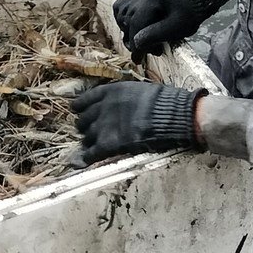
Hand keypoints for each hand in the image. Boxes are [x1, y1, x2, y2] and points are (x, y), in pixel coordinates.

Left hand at [71, 81, 203, 164]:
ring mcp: (104, 126)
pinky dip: (85, 159)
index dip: (81, 108)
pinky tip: (80, 162)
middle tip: (93, 131)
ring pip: (86, 137)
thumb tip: (122, 104)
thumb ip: (124, 97)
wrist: (171, 115)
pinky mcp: (109, 144)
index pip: (84, 100)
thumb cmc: (162, 102)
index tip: (80, 111)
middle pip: (83, 120)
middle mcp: (102, 108)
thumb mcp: (139, 90)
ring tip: (96, 146)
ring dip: (90, 142)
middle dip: (87, 126)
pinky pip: (91, 153)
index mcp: (110, 92)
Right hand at [113, 0, 219, 60]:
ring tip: (143, 38)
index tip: (138, 59)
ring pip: (120, 14)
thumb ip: (156, 34)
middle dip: (134, 39)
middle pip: (126, 20)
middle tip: (147, 50)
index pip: (136, 23)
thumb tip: (136, 43)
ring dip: (127, 30)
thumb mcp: (178, 27)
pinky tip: (134, 27)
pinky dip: (123, 19)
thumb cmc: (188, 14)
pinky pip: (119, 7)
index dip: (136, 44)